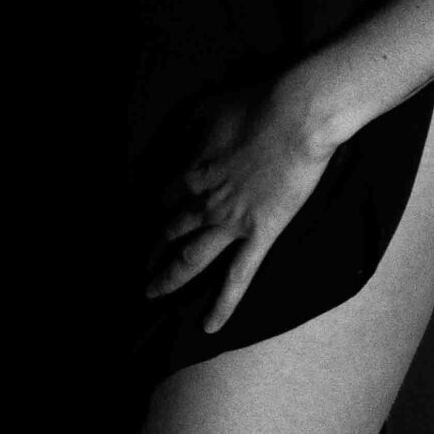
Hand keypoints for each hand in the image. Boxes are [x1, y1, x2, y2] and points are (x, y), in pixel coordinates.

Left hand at [144, 81, 335, 333]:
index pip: (161, 198)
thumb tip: (172, 148)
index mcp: (190, 170)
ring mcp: (229, 224)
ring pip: (190, 259)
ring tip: (151, 294)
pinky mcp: (259, 236)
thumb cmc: (257, 106)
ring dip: (168, 278)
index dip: (152, 210)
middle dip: (149, 249)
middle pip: (167, 231)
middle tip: (137, 265)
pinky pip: (237, 278)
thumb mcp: (206, 110)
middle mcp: (202, 202)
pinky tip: (209, 327)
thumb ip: (185, 133)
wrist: (296, 117)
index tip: (146, 219)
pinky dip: (222, 304)